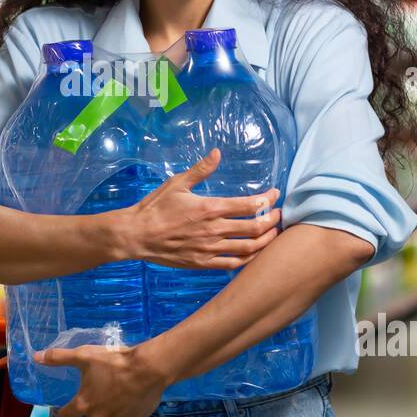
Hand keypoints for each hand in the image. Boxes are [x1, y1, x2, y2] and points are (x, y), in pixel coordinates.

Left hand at [36, 343, 170, 416]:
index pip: (65, 416)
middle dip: (94, 403)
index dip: (65, 410)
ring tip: (120, 391)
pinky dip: (127, 411)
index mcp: (84, 404)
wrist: (149, 369)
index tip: (68, 404)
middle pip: (90, 414)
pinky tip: (132, 397)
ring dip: (111, 408)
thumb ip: (59, 358)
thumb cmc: (114, 362)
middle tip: (104, 386)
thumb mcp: (84, 356)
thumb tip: (36, 357)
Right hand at [115, 148, 280, 268]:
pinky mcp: (203, 263)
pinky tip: (255, 253)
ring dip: (266, 240)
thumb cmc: (155, 207)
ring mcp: (210, 249)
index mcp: (210, 208)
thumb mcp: (177, 183)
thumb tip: (218, 152)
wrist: (137, 235)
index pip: (249, 205)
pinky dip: (249, 259)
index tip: (274, 195)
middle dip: (272, 220)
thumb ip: (201, 169)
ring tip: (274, 233)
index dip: (267, 200)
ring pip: (248, 248)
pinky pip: (233, 264)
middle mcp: (214, 230)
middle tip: (279, 214)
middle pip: (255, 228)